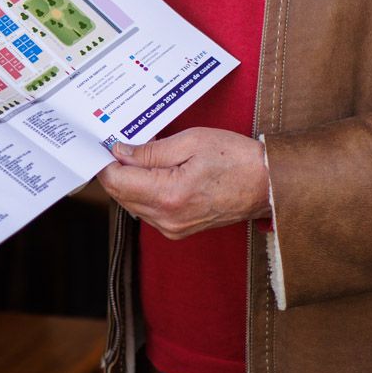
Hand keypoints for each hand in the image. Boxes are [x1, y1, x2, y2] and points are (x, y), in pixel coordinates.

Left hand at [97, 127, 271, 239]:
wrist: (268, 185)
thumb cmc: (236, 159)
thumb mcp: (191, 141)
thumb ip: (151, 150)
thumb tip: (120, 152)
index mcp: (169, 195)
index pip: (117, 181)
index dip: (105, 161)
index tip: (103, 144)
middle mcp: (167, 218)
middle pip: (121, 194)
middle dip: (116, 169)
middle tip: (121, 144)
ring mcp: (173, 228)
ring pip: (132, 204)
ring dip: (129, 181)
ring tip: (139, 155)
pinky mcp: (178, 230)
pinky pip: (148, 211)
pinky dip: (143, 192)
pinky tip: (153, 172)